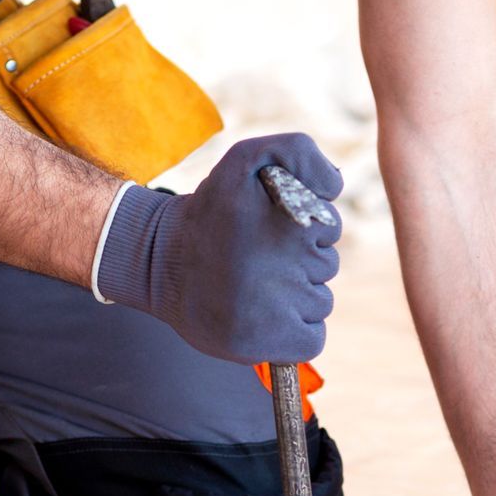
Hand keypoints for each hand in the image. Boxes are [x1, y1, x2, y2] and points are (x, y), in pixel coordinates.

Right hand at [95, 134, 342, 363]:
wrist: (159, 263)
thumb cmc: (210, 212)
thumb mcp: (246, 159)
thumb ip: (299, 153)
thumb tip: (336, 188)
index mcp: (290, 219)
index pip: (329, 227)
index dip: (304, 228)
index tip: (267, 230)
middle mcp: (287, 263)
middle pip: (326, 266)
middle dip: (300, 262)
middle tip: (257, 259)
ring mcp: (279, 308)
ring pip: (320, 303)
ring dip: (297, 297)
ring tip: (255, 287)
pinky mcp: (269, 342)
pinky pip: (313, 339)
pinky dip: (297, 332)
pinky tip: (266, 316)